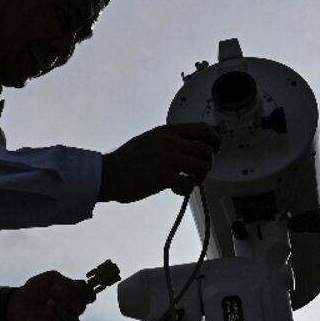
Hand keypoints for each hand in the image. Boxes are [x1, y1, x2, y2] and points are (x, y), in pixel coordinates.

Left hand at [8, 271, 95, 320]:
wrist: (18, 301)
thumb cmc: (35, 288)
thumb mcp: (50, 278)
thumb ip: (65, 280)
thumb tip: (79, 285)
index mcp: (73, 294)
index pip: (89, 295)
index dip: (86, 291)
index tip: (75, 284)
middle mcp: (72, 308)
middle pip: (82, 306)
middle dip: (69, 296)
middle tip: (53, 289)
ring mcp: (64, 320)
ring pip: (74, 320)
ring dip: (63, 310)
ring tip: (49, 302)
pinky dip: (56, 317)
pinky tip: (47, 311)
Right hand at [99, 123, 220, 202]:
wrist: (105, 174)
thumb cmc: (125, 161)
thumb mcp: (149, 140)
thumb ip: (169, 141)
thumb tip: (190, 148)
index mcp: (167, 132)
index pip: (202, 129)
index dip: (214, 141)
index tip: (213, 150)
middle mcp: (169, 142)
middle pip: (206, 152)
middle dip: (206, 166)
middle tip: (196, 174)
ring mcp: (166, 158)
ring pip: (202, 168)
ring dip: (198, 178)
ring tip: (187, 182)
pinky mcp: (162, 176)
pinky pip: (188, 184)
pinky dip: (185, 190)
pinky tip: (175, 190)